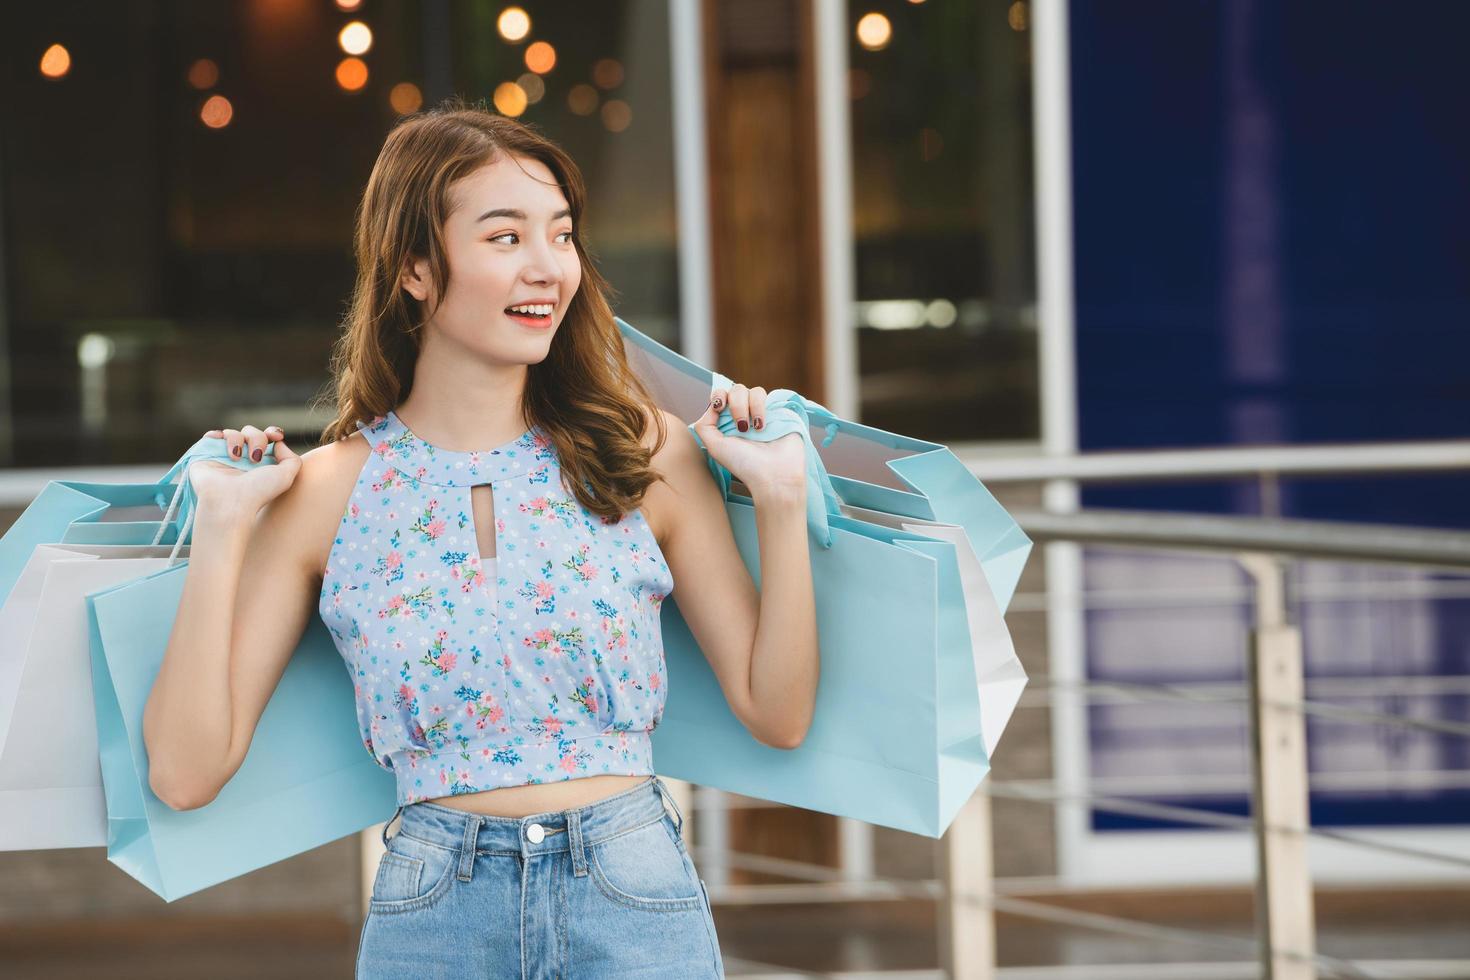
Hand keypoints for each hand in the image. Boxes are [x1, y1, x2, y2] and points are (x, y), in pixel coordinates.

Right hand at [189, 424, 301, 518]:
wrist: (230, 502)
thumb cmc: (258, 491)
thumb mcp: (286, 476)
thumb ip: (291, 459)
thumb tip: (278, 443)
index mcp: (261, 462)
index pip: (267, 438)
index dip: (272, 432)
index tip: (276, 436)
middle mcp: (243, 459)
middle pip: (251, 432)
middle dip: (256, 438)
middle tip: (255, 458)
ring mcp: (224, 457)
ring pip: (232, 433)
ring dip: (237, 440)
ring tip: (236, 458)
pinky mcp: (206, 456)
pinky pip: (212, 436)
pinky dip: (217, 436)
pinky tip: (222, 449)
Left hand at [691, 384, 806, 499]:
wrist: (773, 474)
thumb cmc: (744, 464)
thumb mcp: (715, 447)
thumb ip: (704, 425)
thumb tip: (712, 406)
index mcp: (728, 423)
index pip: (721, 396)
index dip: (718, 396)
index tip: (719, 407)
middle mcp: (745, 416)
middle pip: (735, 390)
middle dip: (736, 405)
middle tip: (741, 427)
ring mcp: (762, 413)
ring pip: (752, 391)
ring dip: (750, 407)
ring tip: (755, 429)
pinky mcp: (778, 412)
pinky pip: (768, 396)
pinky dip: (761, 407)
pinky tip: (762, 426)